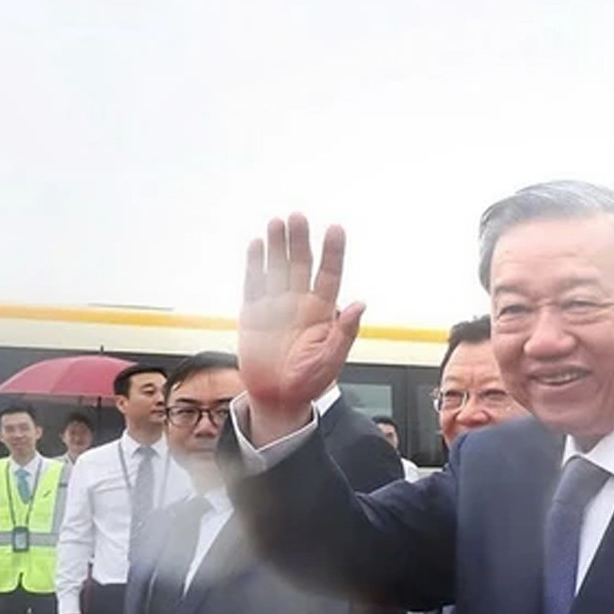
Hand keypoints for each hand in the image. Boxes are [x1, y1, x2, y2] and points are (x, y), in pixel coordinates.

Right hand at [239, 214, 364, 443]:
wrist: (278, 397)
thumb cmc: (309, 381)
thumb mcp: (331, 359)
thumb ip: (345, 332)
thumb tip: (360, 304)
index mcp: (322, 312)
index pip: (330, 274)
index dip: (333, 252)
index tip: (335, 229)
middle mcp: (300, 303)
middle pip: (301, 264)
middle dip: (300, 240)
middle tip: (298, 216)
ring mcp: (275, 305)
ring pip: (277, 268)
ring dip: (277, 245)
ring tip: (277, 222)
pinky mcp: (253, 312)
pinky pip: (254, 283)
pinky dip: (254, 264)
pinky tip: (257, 244)